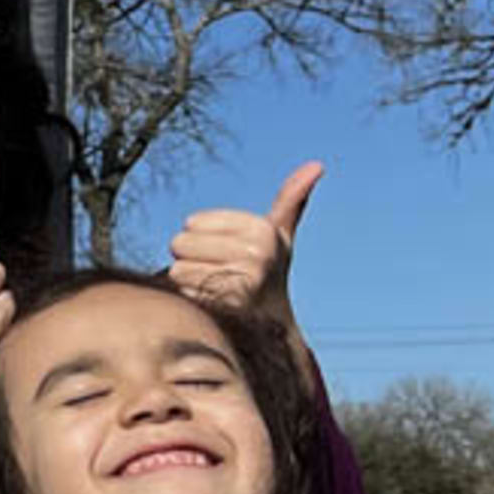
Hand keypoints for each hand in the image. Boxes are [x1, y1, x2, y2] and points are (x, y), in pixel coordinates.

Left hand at [169, 160, 321, 354]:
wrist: (272, 328)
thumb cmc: (267, 274)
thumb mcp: (279, 237)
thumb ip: (291, 200)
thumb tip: (317, 165)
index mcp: (263, 230)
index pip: (192, 222)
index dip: (201, 239)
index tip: (228, 254)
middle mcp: (257, 252)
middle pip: (180, 243)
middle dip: (191, 259)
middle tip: (219, 274)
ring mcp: (243, 279)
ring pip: (176, 269)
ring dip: (188, 282)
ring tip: (215, 289)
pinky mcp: (225, 304)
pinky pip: (180, 292)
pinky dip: (188, 300)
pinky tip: (211, 305)